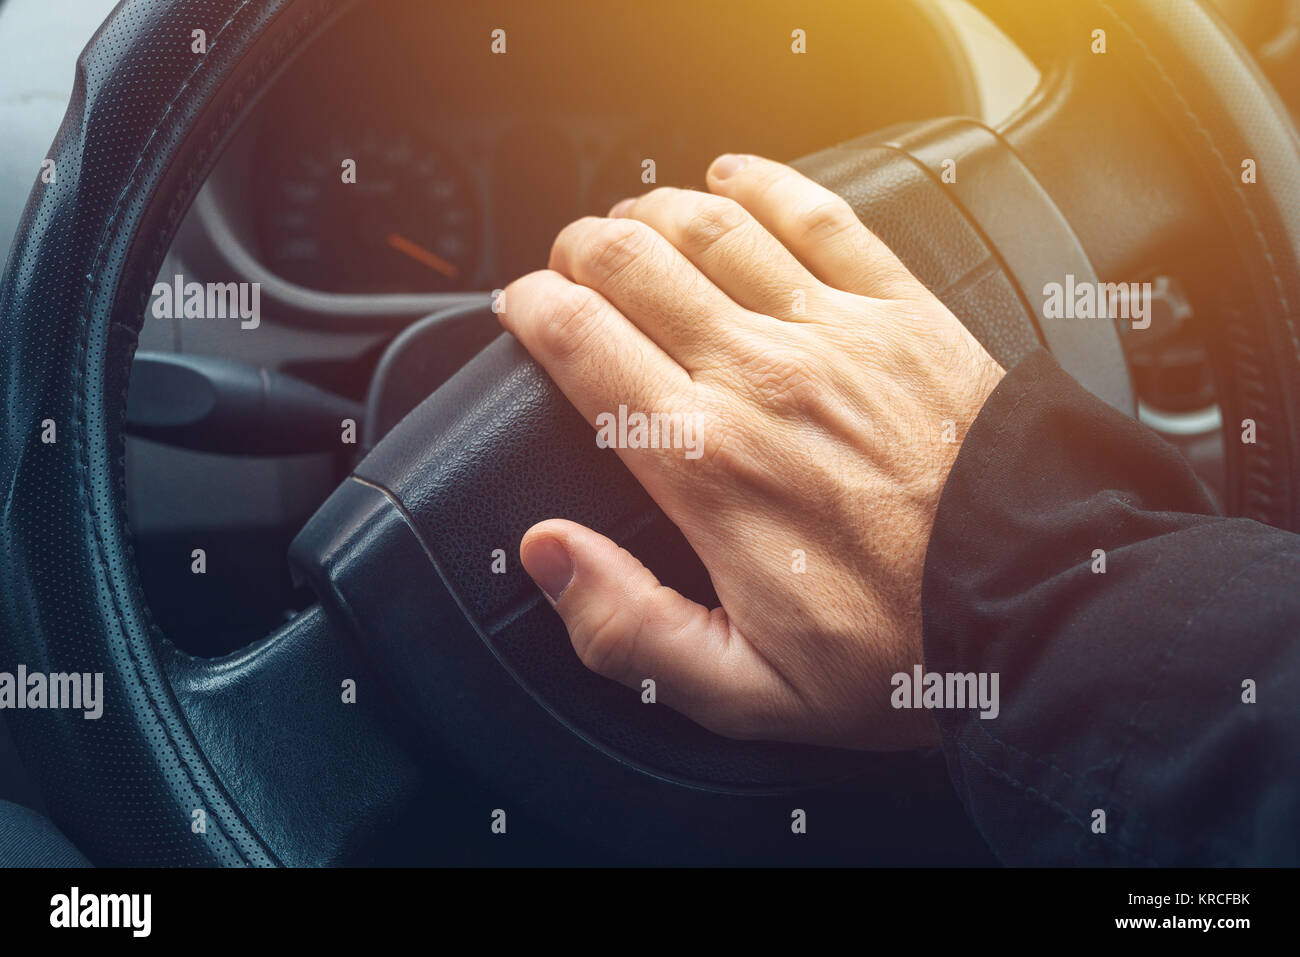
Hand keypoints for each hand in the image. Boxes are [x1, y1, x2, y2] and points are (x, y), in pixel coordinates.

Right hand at [497, 154, 1005, 749]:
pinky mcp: (901, 309)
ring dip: (651, 211)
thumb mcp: (745, 687)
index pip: (580, 342)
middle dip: (579, 250)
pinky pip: (817, 215)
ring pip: (710, 226)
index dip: (532, 309)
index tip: (520, 308)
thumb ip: (628, 626)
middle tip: (568, 265)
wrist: (1039, 604)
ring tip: (630, 221)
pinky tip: (734, 177)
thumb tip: (548, 553)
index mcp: (704, 462)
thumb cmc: (900, 649)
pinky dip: (763, 183)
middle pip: (631, 264)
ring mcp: (832, 331)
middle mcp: (757, 376)